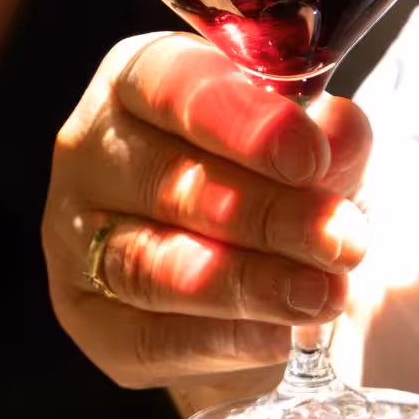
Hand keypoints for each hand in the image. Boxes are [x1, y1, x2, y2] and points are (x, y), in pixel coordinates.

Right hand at [42, 32, 375, 391]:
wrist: (260, 272)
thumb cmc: (281, 182)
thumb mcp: (316, 149)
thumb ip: (329, 139)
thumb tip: (341, 130)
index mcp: (140, 78)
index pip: (175, 86)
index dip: (244, 123)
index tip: (310, 156)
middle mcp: (91, 150)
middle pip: (167, 182)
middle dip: (266, 215)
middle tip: (343, 241)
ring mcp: (74, 236)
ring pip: (152, 265)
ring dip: (246, 283)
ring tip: (323, 295)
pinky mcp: (86, 317)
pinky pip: (145, 335)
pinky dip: (218, 340)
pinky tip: (278, 338)